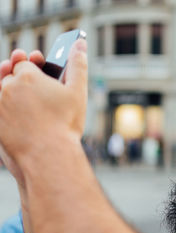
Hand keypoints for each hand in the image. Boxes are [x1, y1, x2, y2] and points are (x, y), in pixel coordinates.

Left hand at [0, 39, 87, 183]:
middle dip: (19, 76)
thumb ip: (78, 65)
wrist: (48, 156)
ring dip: (9, 90)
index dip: (32, 63)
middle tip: (33, 84)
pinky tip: (20, 117)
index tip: (38, 65)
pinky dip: (6, 109)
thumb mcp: (77, 92)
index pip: (24, 63)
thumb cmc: (64, 125)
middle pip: (9, 75)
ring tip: (24, 98)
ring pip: (1, 91)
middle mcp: (7, 88)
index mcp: (27, 77)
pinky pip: (0, 109)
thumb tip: (80, 45)